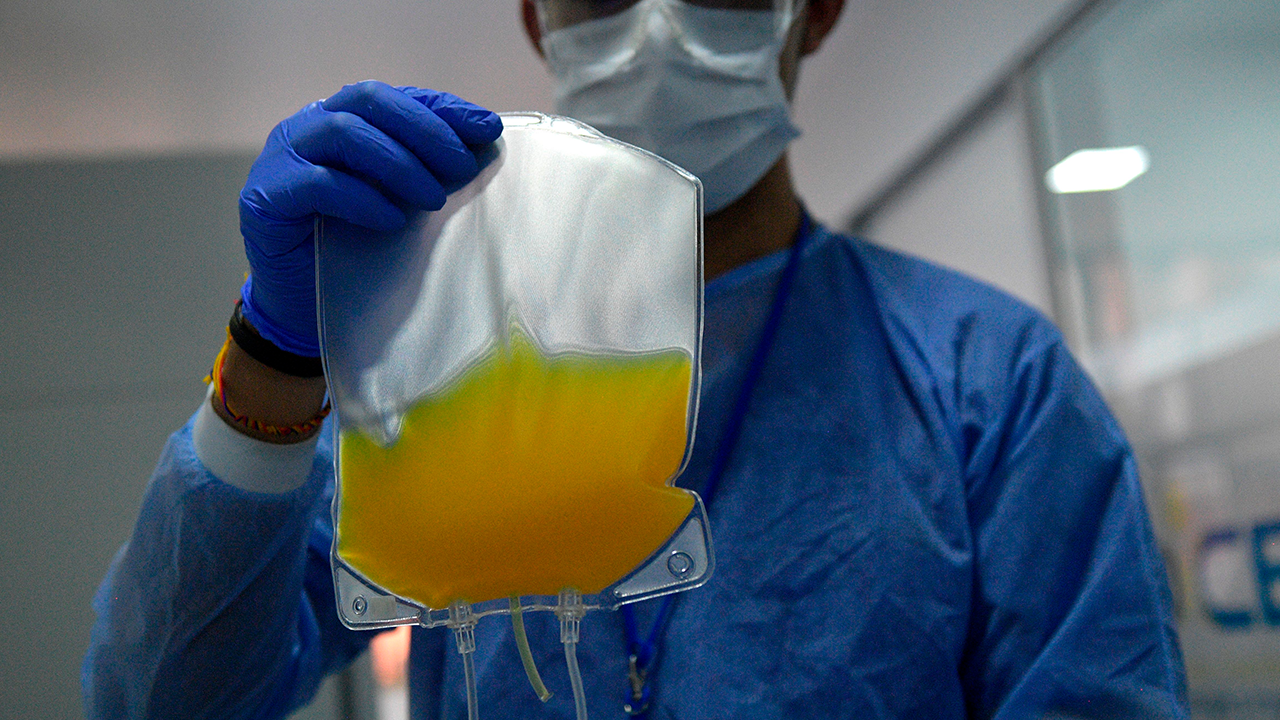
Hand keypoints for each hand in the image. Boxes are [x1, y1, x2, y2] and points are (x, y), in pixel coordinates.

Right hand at [238, 81, 502, 355]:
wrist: (302, 307)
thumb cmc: (355, 251)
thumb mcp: (399, 203)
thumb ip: (428, 170)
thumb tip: (483, 143)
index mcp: (342, 119)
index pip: (397, 97)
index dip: (442, 109)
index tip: (486, 129)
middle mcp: (308, 127)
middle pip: (369, 101)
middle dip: (425, 129)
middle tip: (462, 167)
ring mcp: (281, 158)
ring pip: (343, 132)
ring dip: (398, 162)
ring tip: (434, 199)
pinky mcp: (264, 197)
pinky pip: (315, 183)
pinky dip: (361, 198)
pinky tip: (392, 220)